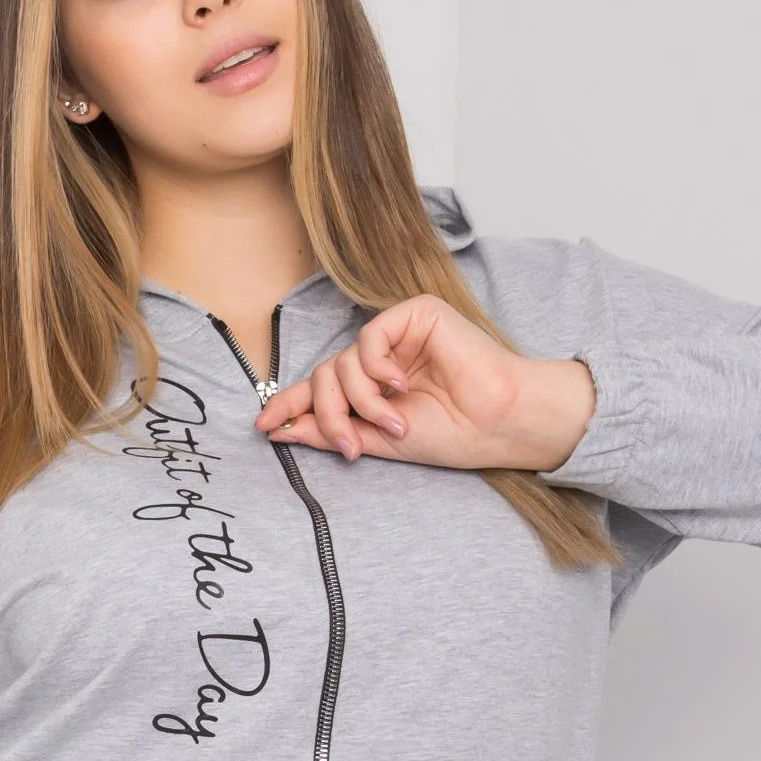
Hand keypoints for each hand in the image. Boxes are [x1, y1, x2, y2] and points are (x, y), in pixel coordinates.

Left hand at [254, 293, 595, 472]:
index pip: (322, 389)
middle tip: (349, 445)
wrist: (497, 423)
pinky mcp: (415, 315)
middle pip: (326, 376)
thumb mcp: (378, 441)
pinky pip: (369, 338)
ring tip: (393, 423)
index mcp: (374, 388)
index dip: (290, 404)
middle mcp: (382, 359)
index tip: (263, 426)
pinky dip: (376, 368)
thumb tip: (280, 428)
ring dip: (361, 401)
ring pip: (343, 362)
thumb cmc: (452, 434)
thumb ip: (331, 431)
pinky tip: (400, 386)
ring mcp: (398, 335)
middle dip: (329, 414)